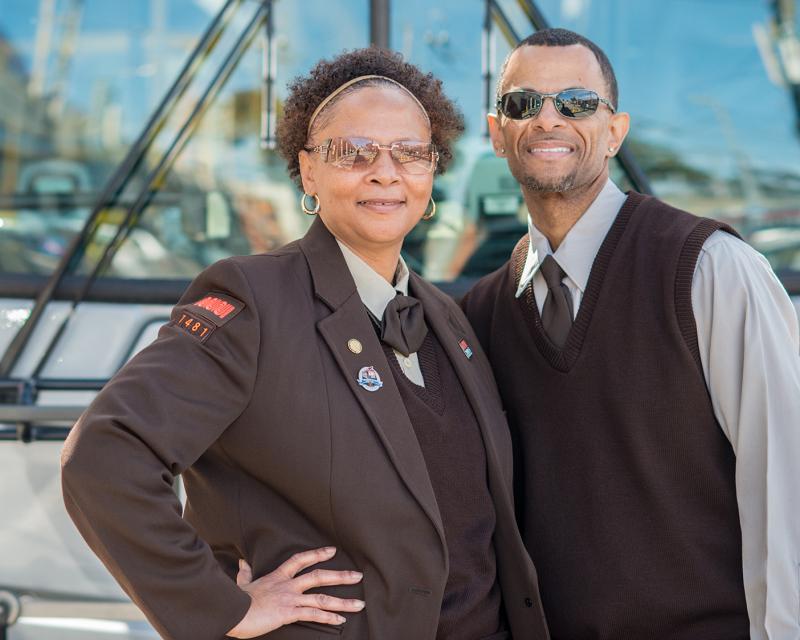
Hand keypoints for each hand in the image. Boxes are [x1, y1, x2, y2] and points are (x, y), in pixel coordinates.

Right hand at [226, 546, 364, 637]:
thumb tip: (242, 563)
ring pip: (322, 598)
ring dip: (343, 602)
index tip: (332, 550)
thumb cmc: (236, 600)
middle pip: (319, 576)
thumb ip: (245, 573)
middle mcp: (288, 585)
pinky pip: (313, 615)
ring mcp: (290, 599)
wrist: (232, 611)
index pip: (300, 560)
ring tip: (359, 604)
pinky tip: (340, 620)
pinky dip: (328, 618)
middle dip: (341, 576)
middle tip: (358, 575)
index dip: (317, 554)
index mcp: (278, 576)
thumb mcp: (243, 583)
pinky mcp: (289, 613)